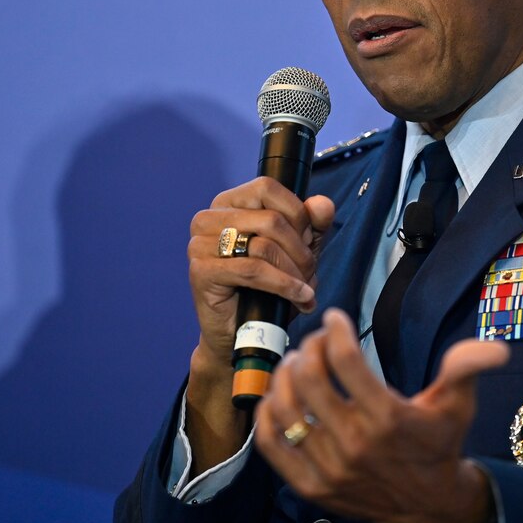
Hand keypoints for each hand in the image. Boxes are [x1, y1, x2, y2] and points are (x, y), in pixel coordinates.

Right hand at [184, 177, 334, 468]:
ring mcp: (199, 244)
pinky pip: (253, 270)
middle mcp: (208, 218)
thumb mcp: (296, 251)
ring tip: (305, 289)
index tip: (309, 239)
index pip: (267, 188)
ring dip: (294, 270)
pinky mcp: (201, 271)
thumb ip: (312, 224)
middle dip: (300, 249)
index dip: (297, 214)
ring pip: (264, 245)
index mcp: (227, 203)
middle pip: (270, 219)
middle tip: (310, 272)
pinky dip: (283, 285)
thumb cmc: (266, 289)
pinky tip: (300, 297)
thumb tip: (322, 204)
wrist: (240, 335)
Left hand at [255, 309, 509, 522]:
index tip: (335, 318)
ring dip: (285, 377)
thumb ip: (466, 368)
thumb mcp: (457, 404)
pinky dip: (267, 415)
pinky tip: (278, 395)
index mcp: (389, 418)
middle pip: (311, 379)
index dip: (335, 330)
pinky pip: (272, 445)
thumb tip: (495, 348)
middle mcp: (355, 443)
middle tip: (315, 340)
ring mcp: (329, 467)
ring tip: (296, 362)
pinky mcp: (310, 485)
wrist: (428, 506)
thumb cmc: (439, 444)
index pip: (346, 361)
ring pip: (286, 409)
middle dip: (309, 348)